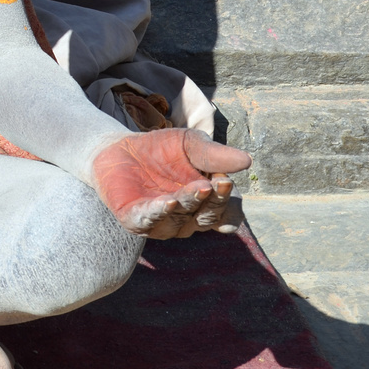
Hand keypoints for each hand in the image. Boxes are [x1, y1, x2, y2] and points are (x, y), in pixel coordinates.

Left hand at [92, 128, 251, 238]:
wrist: (120, 148)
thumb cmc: (164, 150)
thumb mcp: (192, 144)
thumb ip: (215, 154)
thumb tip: (247, 160)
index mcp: (207, 204)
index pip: (225, 210)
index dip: (227, 199)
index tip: (226, 180)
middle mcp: (187, 219)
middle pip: (206, 215)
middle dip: (212, 201)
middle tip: (216, 183)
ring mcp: (162, 223)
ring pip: (180, 218)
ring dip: (188, 203)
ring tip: (197, 188)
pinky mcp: (136, 220)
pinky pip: (149, 220)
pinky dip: (159, 212)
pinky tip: (168, 202)